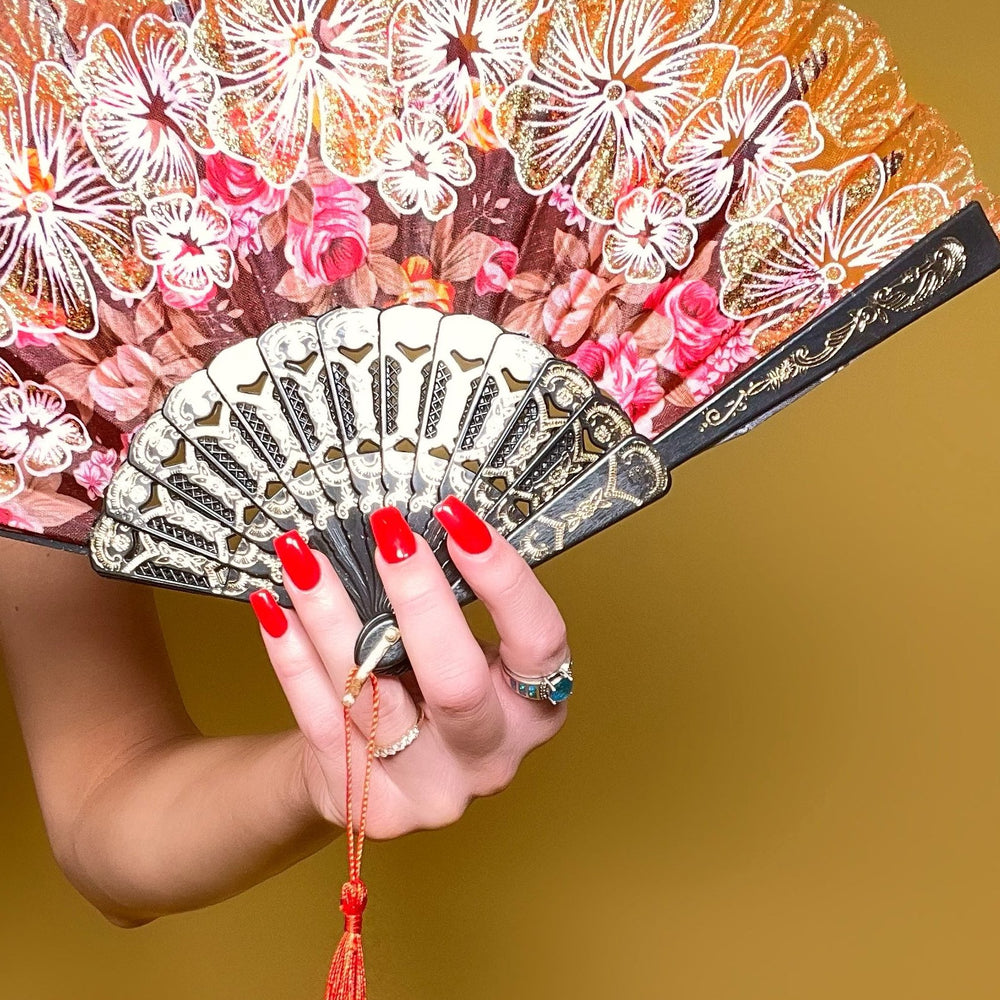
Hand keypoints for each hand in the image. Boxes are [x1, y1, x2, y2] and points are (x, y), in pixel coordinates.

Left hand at [250, 496, 568, 838]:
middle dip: (419, 598)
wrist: (379, 774)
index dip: (504, 580)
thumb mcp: (469, 652)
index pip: (538, 642)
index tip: (457, 519)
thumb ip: (454, 607)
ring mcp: (428, 787)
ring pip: (373, 697)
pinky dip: (292, 658)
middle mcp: (490, 756)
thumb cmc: (432, 691)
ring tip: (303, 558)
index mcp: (534, 709)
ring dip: (333, 617)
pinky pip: (321, 719)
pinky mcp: (366, 802)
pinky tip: (274, 610)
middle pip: (457, 684)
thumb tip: (409, 525)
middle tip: (385, 533)